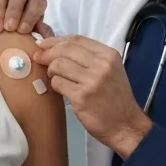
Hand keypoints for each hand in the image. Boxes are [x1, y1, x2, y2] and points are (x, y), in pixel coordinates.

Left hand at [34, 35, 150, 156]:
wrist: (125, 125)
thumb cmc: (116, 98)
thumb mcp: (110, 71)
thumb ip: (89, 58)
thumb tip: (57, 47)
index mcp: (109, 55)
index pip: (76, 39)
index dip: (56, 40)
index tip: (44, 44)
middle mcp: (101, 65)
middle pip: (65, 50)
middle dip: (47, 53)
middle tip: (39, 58)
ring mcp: (91, 81)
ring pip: (58, 65)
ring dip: (51, 71)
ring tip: (55, 77)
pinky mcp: (81, 97)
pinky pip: (57, 83)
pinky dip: (54, 85)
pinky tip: (61, 89)